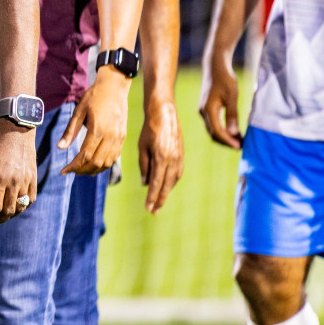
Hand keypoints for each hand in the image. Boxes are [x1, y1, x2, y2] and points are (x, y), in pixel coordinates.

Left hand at [0, 120, 36, 223]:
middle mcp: (14, 182)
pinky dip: (24, 206)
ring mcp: (26, 181)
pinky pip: (31, 198)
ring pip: (20, 207)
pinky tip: (16, 206)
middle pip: (9, 211)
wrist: (16, 130)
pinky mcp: (33, 177)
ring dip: (12, 215)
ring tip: (3, 215)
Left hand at [59, 69, 130, 174]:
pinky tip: (94, 164)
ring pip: (107, 163)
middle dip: (82, 170)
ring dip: (93, 170)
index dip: (74, 166)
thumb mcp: (79, 111)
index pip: (85, 156)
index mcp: (98, 130)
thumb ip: (70, 131)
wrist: (115, 86)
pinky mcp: (123, 137)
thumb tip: (60, 147)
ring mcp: (119, 138)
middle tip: (71, 171)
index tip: (64, 171)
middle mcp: (111, 136)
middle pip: (96, 162)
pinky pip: (114, 157)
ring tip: (81, 170)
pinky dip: (104, 164)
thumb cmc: (94, 96)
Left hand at [138, 98, 183, 212]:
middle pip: (167, 185)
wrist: (165, 113)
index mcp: (162, 158)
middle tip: (154, 211)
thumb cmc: (149, 129)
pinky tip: (166, 186)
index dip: (153, 197)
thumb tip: (146, 184)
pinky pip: (177, 173)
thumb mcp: (142, 147)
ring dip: (166, 192)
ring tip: (159, 202)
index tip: (148, 208)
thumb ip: (144, 166)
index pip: (157, 183)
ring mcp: (179, 158)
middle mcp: (173, 160)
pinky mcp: (182, 155)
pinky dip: (171, 182)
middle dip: (160, 199)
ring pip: (173, 180)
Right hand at [199, 51, 241, 148]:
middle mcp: (203, 112)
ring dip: (225, 137)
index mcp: (208, 109)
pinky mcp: (206, 108)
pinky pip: (213, 123)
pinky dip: (223, 130)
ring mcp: (203, 110)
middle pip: (213, 133)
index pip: (217, 131)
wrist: (215, 66)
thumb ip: (232, 115)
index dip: (228, 141)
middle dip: (227, 141)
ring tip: (240, 141)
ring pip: (213, 129)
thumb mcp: (232, 96)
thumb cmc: (225, 79)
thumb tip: (234, 133)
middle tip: (242, 147)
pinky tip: (234, 131)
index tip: (240, 147)